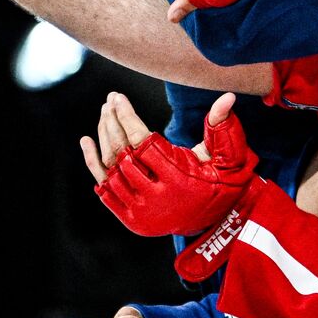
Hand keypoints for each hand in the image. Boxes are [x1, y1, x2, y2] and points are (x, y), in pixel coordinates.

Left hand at [81, 91, 259, 236]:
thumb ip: (224, 126)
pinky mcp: (130, 218)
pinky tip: (87, 141)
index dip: (127, 118)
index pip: (143, 143)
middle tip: (109, 99)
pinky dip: (94, 164)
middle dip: (113, 122)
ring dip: (104, 137)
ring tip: (104, 112)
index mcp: (179, 180)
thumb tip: (228, 96)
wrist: (216, 221)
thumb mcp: (230, 155)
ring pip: (111, 169)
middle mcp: (155, 198)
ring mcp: (140, 210)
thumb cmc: (223, 181)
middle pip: (123, 154)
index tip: (119, 97)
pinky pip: (104, 188)